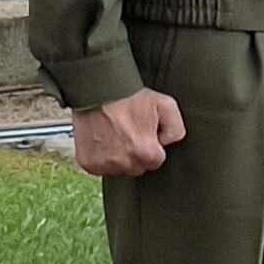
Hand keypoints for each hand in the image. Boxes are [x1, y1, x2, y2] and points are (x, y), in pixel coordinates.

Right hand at [70, 88, 185, 178]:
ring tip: (115, 134)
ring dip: (119, 156)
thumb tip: (168, 143)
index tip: (144, 133)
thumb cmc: (127, 98)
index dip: (152, 145)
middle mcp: (125, 163)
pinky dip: (102, 156)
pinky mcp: (88, 163)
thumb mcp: (164, 105)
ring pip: (119, 168)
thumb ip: (175, 129)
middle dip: (136, 153)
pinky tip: (103, 140)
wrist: (96, 94)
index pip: (156, 161)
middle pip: (137, 167)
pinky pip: (100, 167)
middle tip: (129, 132)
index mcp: (145, 153)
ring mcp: (104, 165)